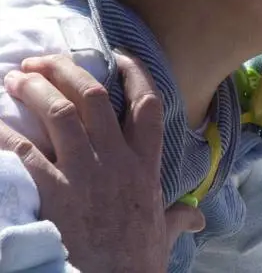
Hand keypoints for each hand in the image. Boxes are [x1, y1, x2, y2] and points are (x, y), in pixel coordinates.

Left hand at [0, 53, 204, 271]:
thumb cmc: (136, 262)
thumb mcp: (162, 235)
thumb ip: (177, 218)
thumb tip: (196, 218)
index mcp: (144, 166)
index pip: (146, 106)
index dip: (134, 75)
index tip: (118, 57)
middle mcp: (116, 161)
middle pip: (94, 99)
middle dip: (66, 71)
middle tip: (42, 61)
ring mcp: (84, 174)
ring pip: (61, 114)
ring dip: (35, 90)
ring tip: (14, 79)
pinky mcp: (53, 192)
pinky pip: (25, 152)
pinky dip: (5, 134)